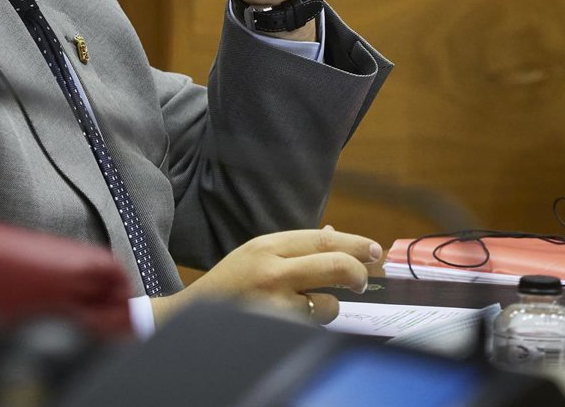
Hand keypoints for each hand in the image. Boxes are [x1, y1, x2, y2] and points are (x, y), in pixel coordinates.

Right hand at [151, 226, 383, 326]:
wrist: (189, 320)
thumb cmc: (229, 287)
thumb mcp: (256, 255)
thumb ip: (294, 247)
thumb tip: (336, 235)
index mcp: (266, 246)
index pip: (322, 239)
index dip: (354, 244)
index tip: (375, 250)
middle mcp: (271, 270)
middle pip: (334, 265)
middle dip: (357, 272)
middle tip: (364, 280)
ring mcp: (273, 303)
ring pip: (327, 304)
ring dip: (328, 308)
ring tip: (307, 307)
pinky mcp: (275, 330)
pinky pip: (312, 329)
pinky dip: (311, 327)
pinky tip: (293, 324)